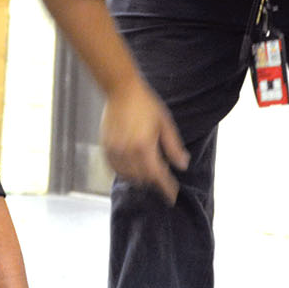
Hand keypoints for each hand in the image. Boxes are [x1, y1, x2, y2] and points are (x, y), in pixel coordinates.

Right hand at [101, 81, 189, 203]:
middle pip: (143, 178)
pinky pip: (115, 169)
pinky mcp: (106, 148)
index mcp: (144, 147)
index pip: (157, 176)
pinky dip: (125, 173)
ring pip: (128, 176)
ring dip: (140, 179)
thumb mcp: (165, 124)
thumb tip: (182, 165)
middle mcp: (127, 152)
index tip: (172, 197)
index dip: (166, 188)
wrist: (121, 90)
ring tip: (149, 173)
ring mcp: (114, 151)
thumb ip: (173, 147)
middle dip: (154, 182)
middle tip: (163, 179)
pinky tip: (133, 168)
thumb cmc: (146, 104)